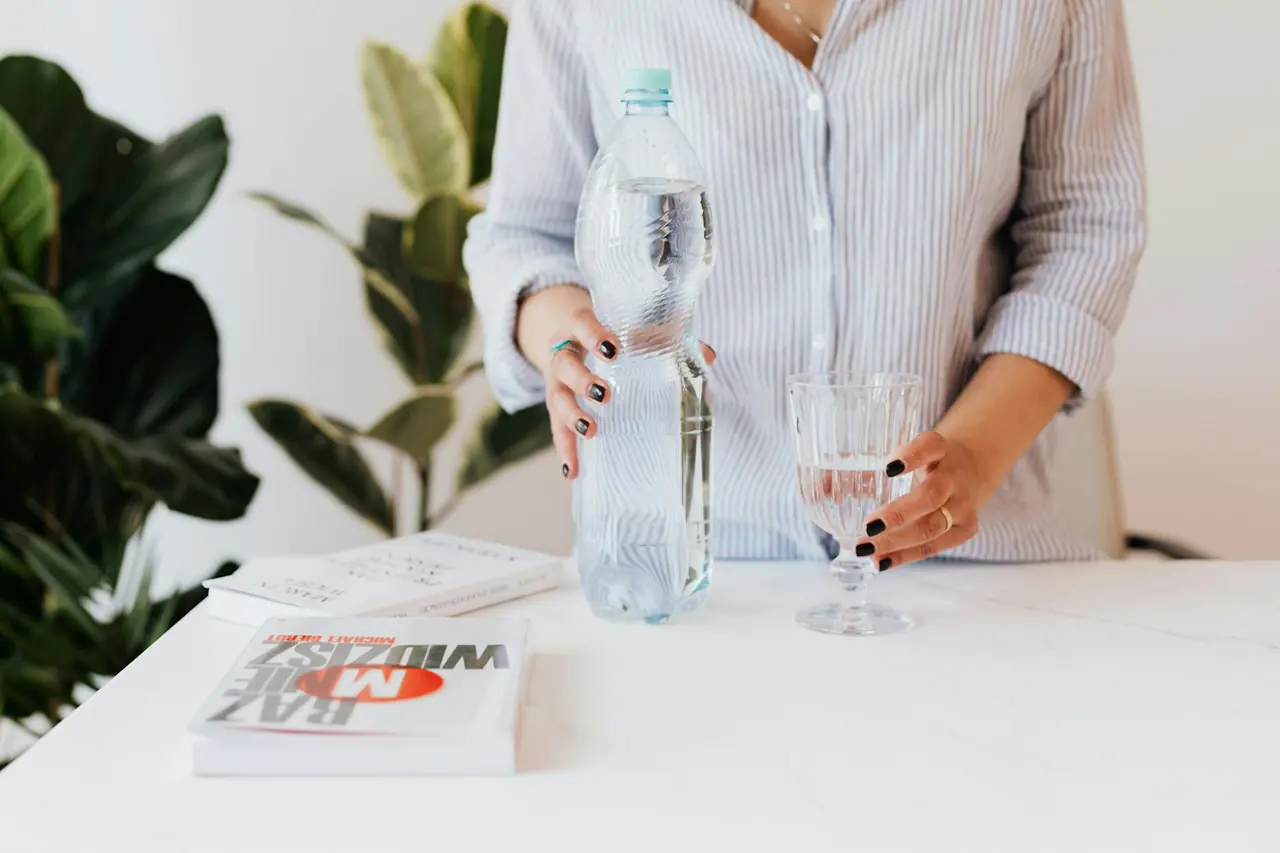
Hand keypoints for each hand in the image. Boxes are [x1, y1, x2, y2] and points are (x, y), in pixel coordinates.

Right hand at [541, 306, 713, 478]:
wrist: (575, 341)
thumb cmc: (614, 338)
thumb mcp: (635, 333)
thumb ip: (668, 340)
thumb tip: (708, 355)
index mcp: (579, 327)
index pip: (580, 324)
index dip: (593, 336)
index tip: (612, 350)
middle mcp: (563, 352)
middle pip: (563, 364)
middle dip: (582, 380)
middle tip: (606, 394)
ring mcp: (556, 382)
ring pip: (556, 397)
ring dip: (572, 416)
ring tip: (591, 431)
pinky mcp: (556, 408)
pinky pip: (556, 430)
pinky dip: (566, 450)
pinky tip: (572, 471)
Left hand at [856, 431, 985, 569]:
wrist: (968, 470)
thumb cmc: (922, 462)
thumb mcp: (902, 452)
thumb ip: (863, 463)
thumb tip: (819, 485)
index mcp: (939, 448)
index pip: (929, 446)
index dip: (911, 456)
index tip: (888, 468)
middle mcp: (955, 475)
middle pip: (931, 495)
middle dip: (898, 514)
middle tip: (868, 525)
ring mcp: (964, 504)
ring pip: (932, 527)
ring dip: (897, 541)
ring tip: (865, 548)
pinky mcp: (966, 528)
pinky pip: (934, 546)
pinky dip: (905, 556)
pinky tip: (881, 561)